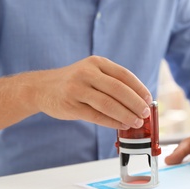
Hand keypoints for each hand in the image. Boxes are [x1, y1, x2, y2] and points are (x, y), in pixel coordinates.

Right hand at [31, 56, 152, 128]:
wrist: (41, 88)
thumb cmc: (73, 83)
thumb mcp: (91, 73)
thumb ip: (111, 82)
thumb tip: (138, 101)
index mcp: (97, 63)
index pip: (124, 75)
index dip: (139, 88)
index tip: (148, 99)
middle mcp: (87, 73)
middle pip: (118, 89)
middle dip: (135, 103)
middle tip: (145, 114)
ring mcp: (77, 89)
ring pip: (108, 104)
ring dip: (126, 115)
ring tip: (136, 123)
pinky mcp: (70, 105)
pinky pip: (96, 116)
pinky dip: (112, 122)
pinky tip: (121, 126)